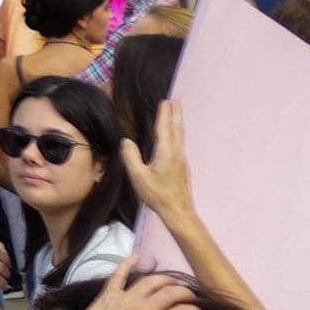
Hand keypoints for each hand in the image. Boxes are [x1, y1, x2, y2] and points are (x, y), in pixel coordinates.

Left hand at [57, 258, 201, 309]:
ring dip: (166, 279)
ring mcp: (128, 296)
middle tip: (191, 297)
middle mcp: (145, 307)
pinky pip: (121, 273)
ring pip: (151, 281)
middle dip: (186, 293)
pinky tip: (137, 257)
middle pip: (172, 293)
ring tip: (174, 282)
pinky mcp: (111, 291)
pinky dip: (129, 263)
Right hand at [124, 96, 198, 218]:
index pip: (165, 128)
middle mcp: (177, 153)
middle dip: (176, 112)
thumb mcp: (138, 177)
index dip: (164, 114)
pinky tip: (174, 133)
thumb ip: (131, 157)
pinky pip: (180, 142)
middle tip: (176, 97)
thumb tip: (126, 141)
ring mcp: (182, 159)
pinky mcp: (182, 166)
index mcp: (167, 153)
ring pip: (180, 135)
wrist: (178, 211)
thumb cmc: (157, 195)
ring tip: (176, 110)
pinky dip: (177, 131)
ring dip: (178, 120)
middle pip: (177, 128)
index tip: (165, 100)